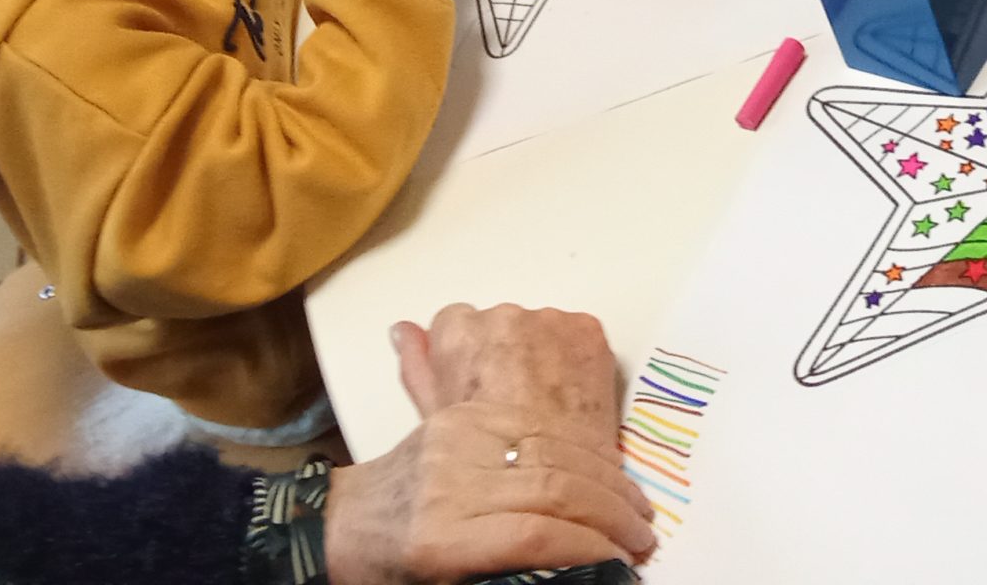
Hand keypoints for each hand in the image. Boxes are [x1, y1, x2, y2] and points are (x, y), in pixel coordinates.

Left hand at [323, 400, 654, 584]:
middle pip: (553, 488)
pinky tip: (606, 472)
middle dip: (611, 515)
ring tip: (636, 510)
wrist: (344, 521)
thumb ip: (509, 573)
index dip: (587, 550)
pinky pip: (539, 426)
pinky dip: (583, 450)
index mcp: (439, 538)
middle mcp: (450, 482)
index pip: (534, 536)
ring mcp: (456, 439)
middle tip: (642, 539)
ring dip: (607, 481)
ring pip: (555, 451)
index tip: (621, 566)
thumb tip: (575, 572)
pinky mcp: (462, 416)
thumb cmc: (390, 569)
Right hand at [391, 303, 621, 454]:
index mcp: (459, 331)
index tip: (479, 385)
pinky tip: (570, 396)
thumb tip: (403, 331)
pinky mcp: (587, 330)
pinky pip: (578, 336)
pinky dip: (577, 359)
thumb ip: (416, 364)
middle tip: (513, 400)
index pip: (456, 324)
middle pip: (501, 325)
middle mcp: (504, 315)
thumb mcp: (435, 414)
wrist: (547, 474)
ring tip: (544, 402)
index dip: (468, 359)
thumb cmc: (484, 454)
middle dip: (507, 353)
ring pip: (541, 328)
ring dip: (543, 353)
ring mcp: (549, 319)